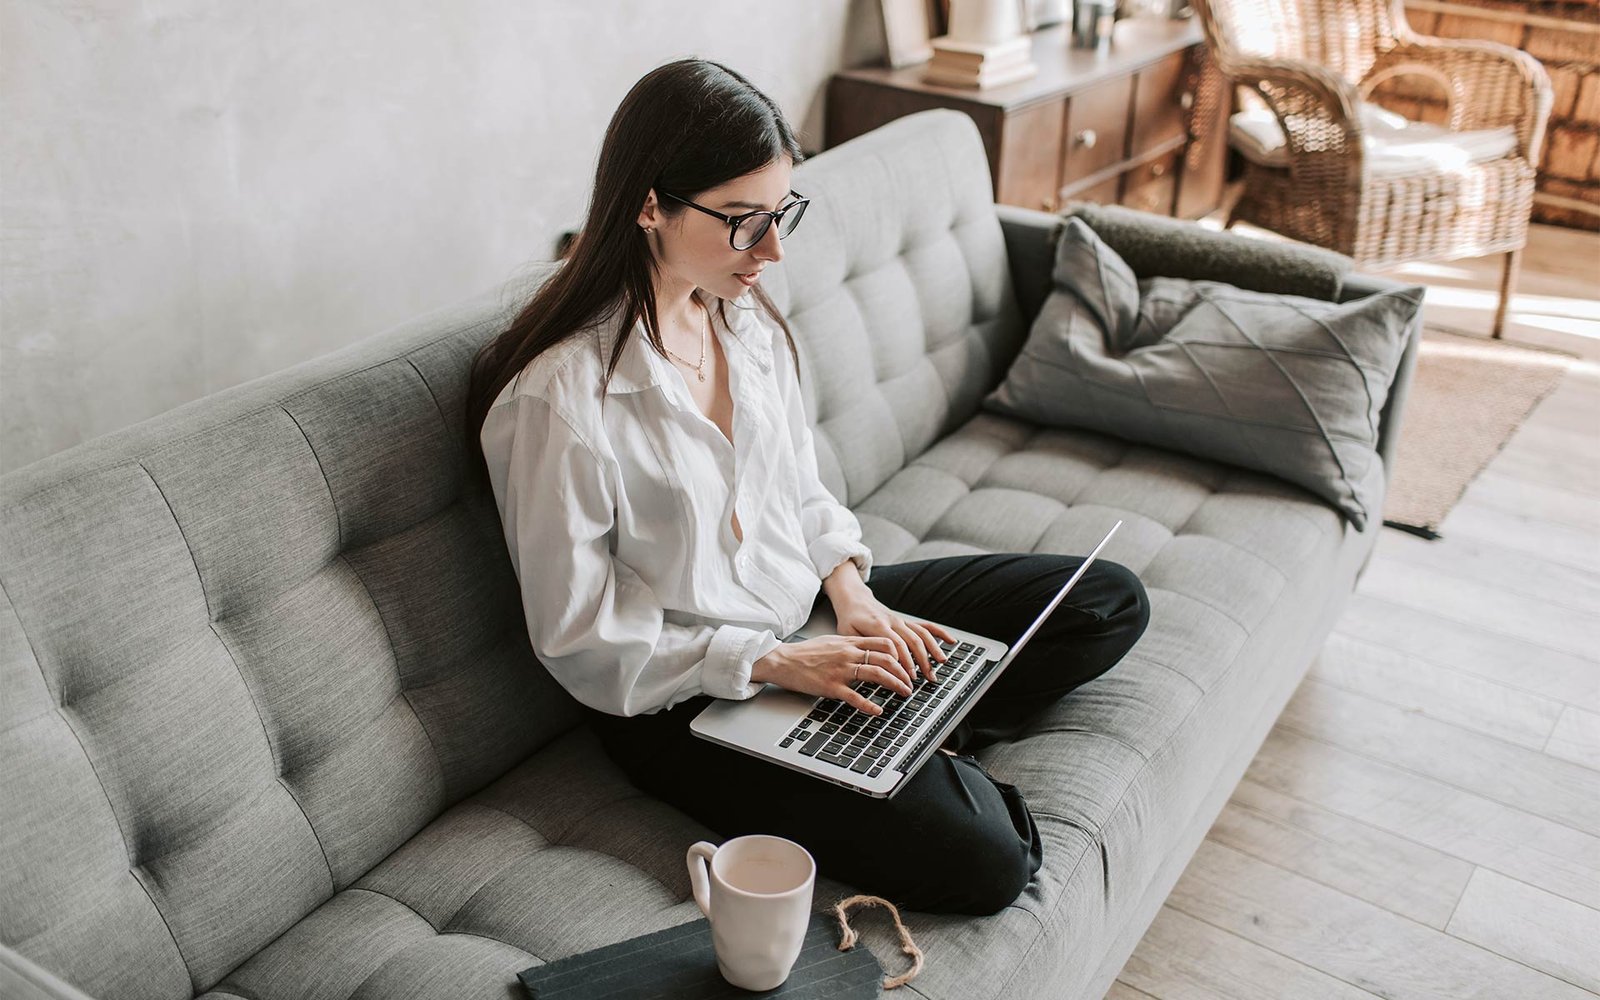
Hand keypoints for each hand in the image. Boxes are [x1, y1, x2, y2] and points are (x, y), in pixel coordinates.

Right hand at [751, 635, 913, 715]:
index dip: (901, 654)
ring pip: (877, 674)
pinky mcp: (832, 686)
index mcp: (849, 642)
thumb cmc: (806, 653)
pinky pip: (856, 697)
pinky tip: (878, 711)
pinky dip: (870, 705)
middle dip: (904, 672)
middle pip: (886, 658)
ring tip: (904, 692)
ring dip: (895, 684)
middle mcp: (848, 653)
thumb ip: (851, 644)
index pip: (884, 643)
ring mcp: (841, 670)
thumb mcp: (832, 642)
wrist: (783, 660)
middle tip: (911, 682)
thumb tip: (868, 649)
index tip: (908, 664)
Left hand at [831, 590, 953, 683]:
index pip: (895, 645)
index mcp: (878, 625)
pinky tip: (950, 641)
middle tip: (928, 678)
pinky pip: (925, 626)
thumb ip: (861, 647)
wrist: (854, 599)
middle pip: (912, 641)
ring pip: (921, 634)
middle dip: (922, 660)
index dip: (904, 662)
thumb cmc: (849, 619)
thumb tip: (872, 664)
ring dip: (933, 649)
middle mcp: (893, 622)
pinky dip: (939, 633)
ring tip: (940, 664)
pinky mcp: (906, 622)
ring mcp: (902, 621)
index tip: (908, 677)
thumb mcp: (847, 634)